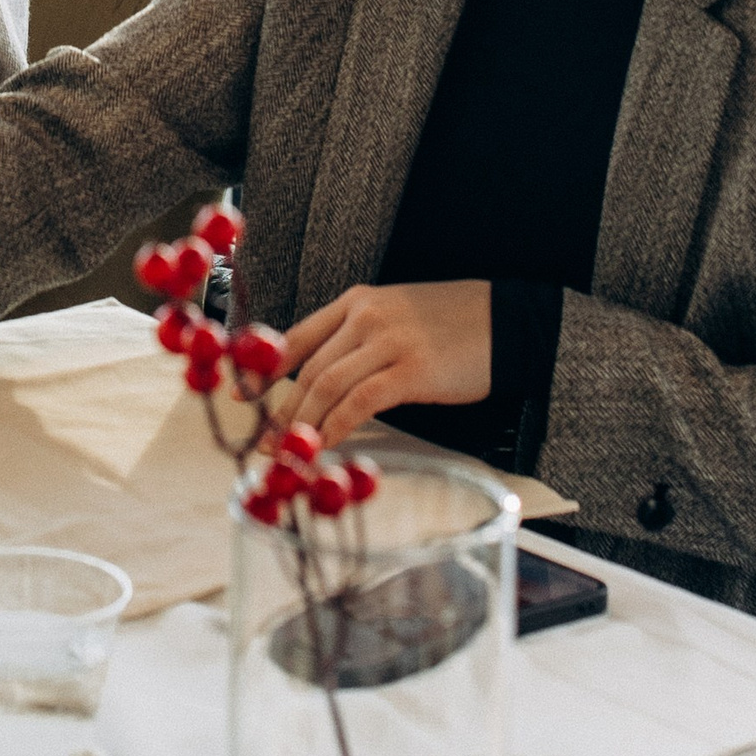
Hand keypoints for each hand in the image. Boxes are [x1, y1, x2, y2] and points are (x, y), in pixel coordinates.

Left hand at [280, 281, 491, 439]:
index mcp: (356, 302)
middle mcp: (365, 316)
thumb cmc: (454, 326)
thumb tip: (324, 381)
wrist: (508, 322)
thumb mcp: (397, 316)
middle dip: (282, 412)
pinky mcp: (410, 370)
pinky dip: (337, 427)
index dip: (268, 373)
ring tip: (289, 454)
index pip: (297, 337)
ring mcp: (387, 341)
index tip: (247, 400)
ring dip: (303, 426)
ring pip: (327, 386)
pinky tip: (327, 446)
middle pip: (309, 369)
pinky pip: (360, 402)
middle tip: (266, 444)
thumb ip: (360, 340)